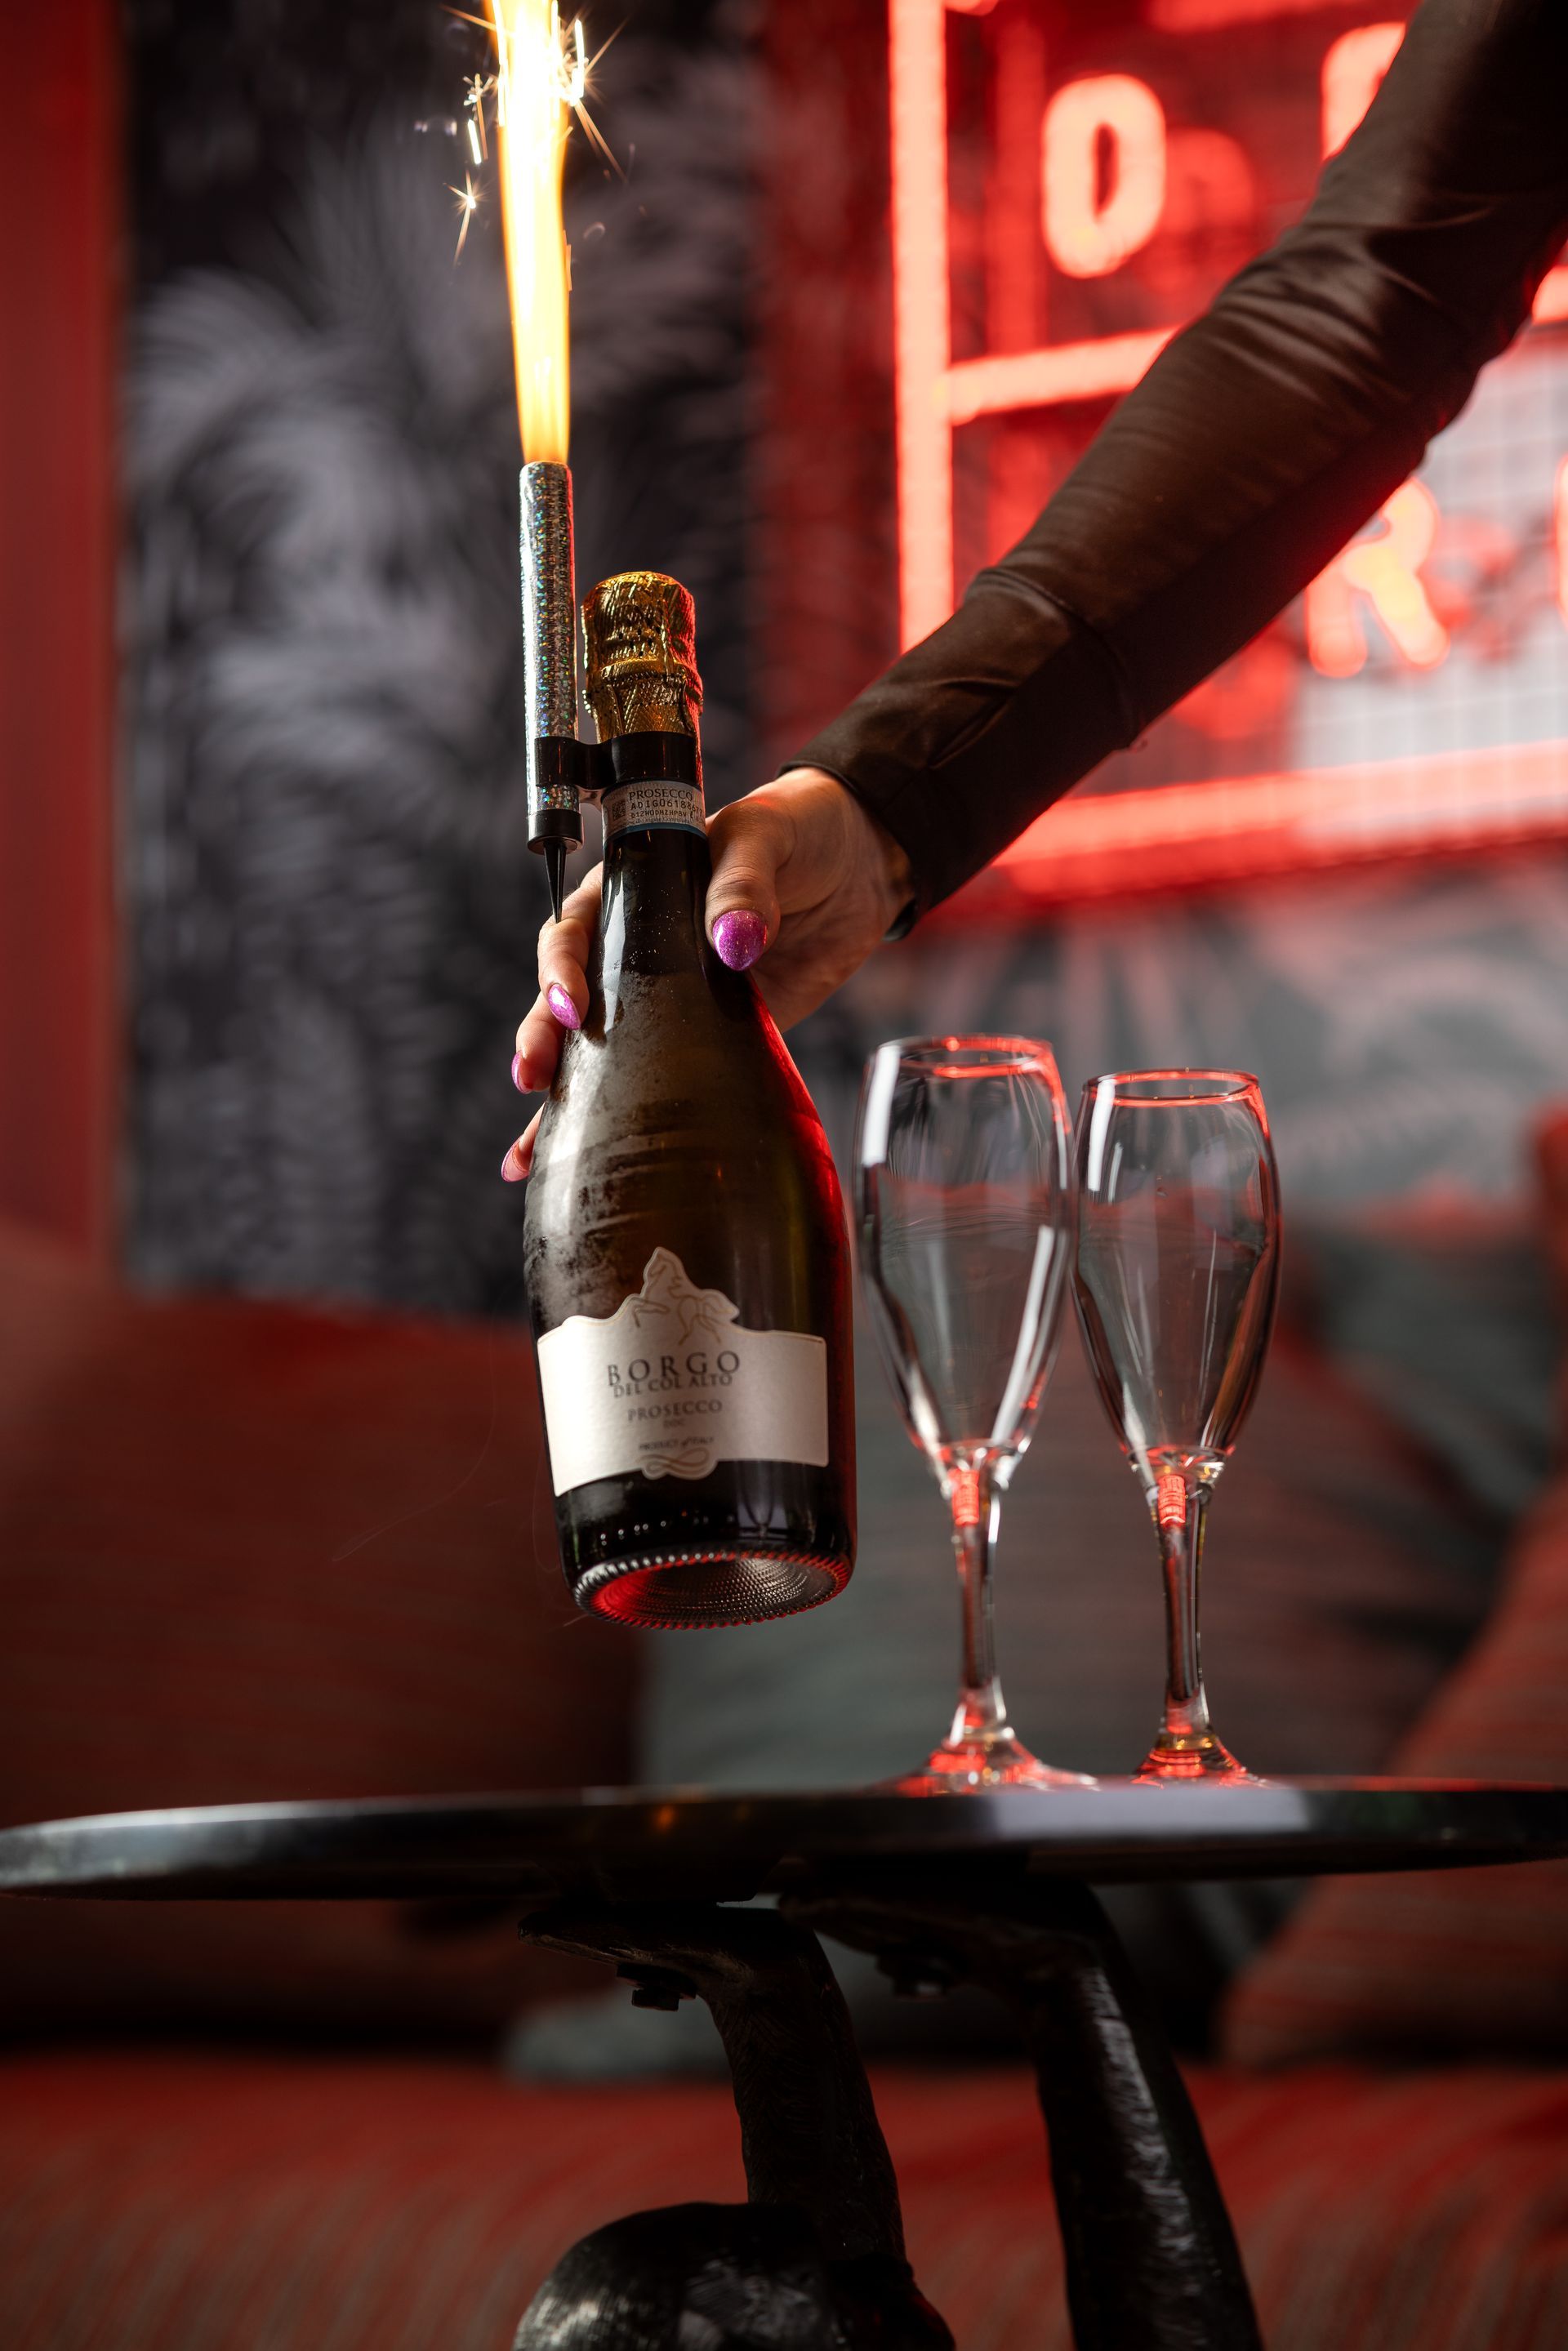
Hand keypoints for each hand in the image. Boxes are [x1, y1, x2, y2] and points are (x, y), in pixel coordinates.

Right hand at [502, 768, 911, 1177]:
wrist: (863, 863)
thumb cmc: (801, 829)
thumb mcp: (766, 837)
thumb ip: (744, 883)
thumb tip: (732, 941)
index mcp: (633, 888)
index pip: (576, 930)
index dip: (563, 969)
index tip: (575, 1007)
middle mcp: (637, 945)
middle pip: (569, 998)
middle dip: (544, 1039)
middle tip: (534, 1078)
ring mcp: (669, 995)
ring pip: (599, 1047)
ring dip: (562, 1095)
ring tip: (530, 1150)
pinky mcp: (709, 1033)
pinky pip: (658, 1074)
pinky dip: (620, 1117)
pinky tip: (582, 1156)